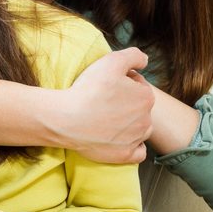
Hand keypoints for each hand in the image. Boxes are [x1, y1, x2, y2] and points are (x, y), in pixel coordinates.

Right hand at [58, 47, 153, 163]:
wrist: (66, 119)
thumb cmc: (88, 90)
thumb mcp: (111, 61)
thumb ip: (134, 56)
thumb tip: (145, 61)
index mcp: (145, 97)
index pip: (140, 85)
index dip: (125, 81)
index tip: (108, 84)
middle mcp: (146, 120)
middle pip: (140, 107)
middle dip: (128, 103)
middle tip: (105, 100)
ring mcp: (135, 139)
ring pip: (141, 129)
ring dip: (131, 124)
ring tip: (110, 120)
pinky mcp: (125, 155)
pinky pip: (139, 152)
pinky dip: (133, 146)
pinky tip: (120, 139)